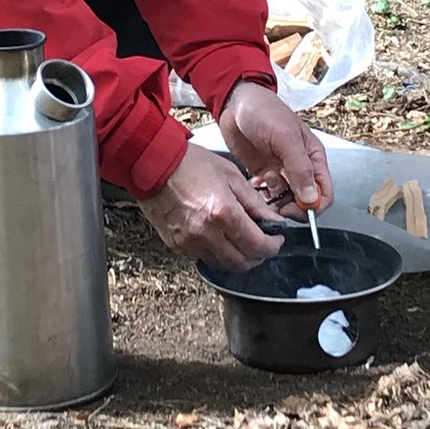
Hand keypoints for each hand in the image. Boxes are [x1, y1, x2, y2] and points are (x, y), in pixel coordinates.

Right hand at [137, 142, 285, 270]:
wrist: (153, 163)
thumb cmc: (190, 163)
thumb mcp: (230, 174)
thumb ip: (254, 201)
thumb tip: (274, 220)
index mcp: (223, 212)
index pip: (258, 246)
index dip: (273, 246)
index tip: (276, 238)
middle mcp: (206, 233)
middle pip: (242, 262)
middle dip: (257, 255)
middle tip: (261, 241)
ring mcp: (190, 242)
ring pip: (224, 265)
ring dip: (237, 257)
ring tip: (240, 239)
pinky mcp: (177, 245)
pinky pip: (204, 258)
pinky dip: (216, 252)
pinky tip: (218, 236)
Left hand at [219, 81, 332, 219]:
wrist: (235, 103)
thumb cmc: (264, 111)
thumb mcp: (285, 137)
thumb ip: (299, 167)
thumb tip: (310, 198)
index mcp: (313, 156)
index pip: (324, 192)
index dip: (314, 205)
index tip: (297, 209)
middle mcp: (299, 166)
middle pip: (305, 200)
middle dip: (293, 208)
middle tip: (277, 207)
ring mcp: (281, 171)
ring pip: (287, 200)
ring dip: (277, 204)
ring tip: (264, 194)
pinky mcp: (264, 173)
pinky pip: (268, 194)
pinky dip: (263, 196)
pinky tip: (255, 186)